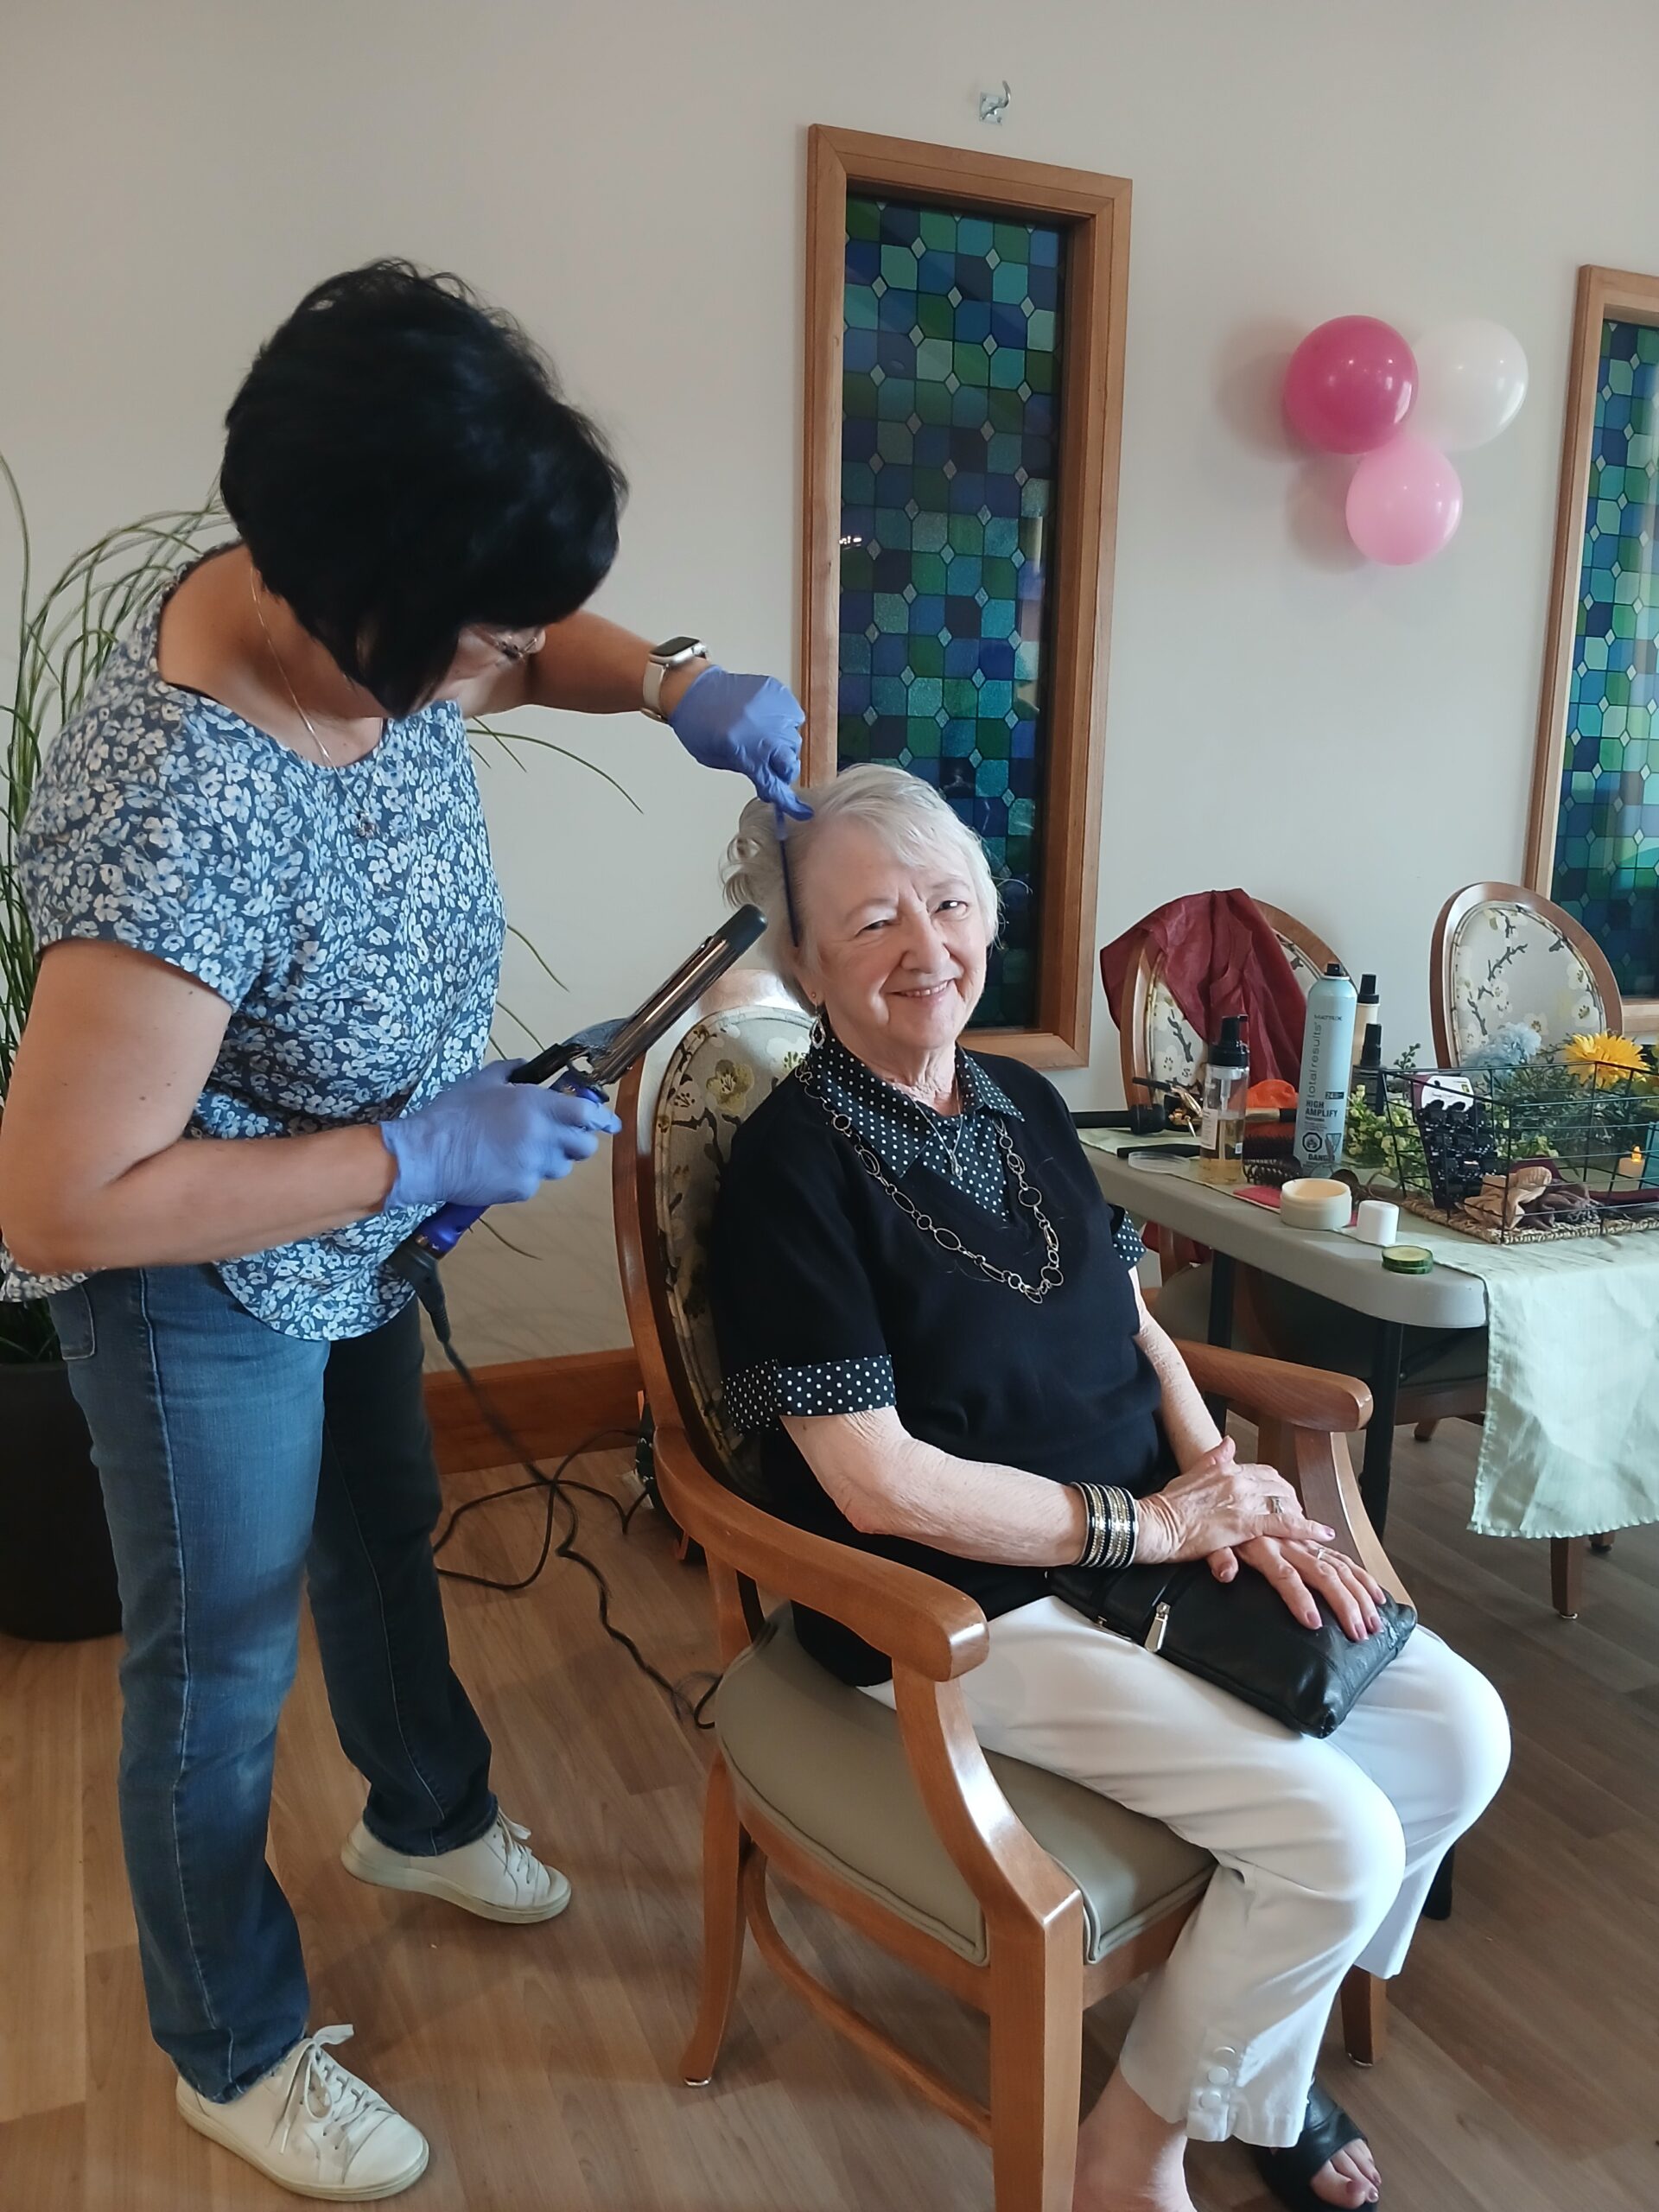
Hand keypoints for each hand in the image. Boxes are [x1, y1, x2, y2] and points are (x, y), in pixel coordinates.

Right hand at [380, 1061, 621, 1210]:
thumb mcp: (481, 1081)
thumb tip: (524, 1065)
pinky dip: (527, 1175)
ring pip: (562, 1166)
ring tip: (524, 1151)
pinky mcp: (521, 1189)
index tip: (607, 1122)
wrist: (428, 1155)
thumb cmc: (452, 1113)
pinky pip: (536, 1182)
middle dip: (579, 1141)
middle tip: (561, 1136)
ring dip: (553, 1159)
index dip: (601, 1119)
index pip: (587, 1114)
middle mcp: (542, 1137)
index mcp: (536, 1106)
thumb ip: (510, 1071)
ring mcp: (533, 1166)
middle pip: (585, 1146)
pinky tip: (503, 1166)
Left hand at [667, 667, 810, 816]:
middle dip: (783, 770)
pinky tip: (766, 720)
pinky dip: (784, 722)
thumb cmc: (698, 724)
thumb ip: (747, 769)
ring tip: (761, 735)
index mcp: (744, 751)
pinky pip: (793, 715)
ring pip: (794, 740)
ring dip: (782, 746)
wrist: (694, 689)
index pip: (773, 784)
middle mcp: (763, 731)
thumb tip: (769, 780)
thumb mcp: (716, 758)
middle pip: (790, 762)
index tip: (801, 812)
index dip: (788, 801)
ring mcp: (773, 709)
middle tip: (770, 766)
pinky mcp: (776, 693)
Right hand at [1134, 1436, 1334, 1563]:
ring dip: (1302, 1515)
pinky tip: (1321, 1535)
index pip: (1263, 1471)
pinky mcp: (1245, 1523)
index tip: (1285, 1495)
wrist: (1154, 1522)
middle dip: (1293, 1499)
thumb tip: (1227, 1442)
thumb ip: (1213, 1458)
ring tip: (1315, 1528)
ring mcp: (1243, 1500)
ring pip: (1285, 1502)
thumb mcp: (1190, 1473)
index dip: (1277, 1485)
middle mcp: (1238, 1480)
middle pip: (1278, 1485)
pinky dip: (1306, 1529)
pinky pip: (1284, 1523)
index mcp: (1225, 1469)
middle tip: (1302, 1513)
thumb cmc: (1166, 1505)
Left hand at [1218, 1535, 1388, 1641]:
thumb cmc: (1217, 1523)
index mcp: (1262, 1545)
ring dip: (1359, 1595)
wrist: (1226, 1491)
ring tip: (1373, 1622)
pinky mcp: (1310, 1543)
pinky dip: (1359, 1576)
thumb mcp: (1210, 1541)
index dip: (1298, 1597)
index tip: (1313, 1622)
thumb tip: (1226, 1572)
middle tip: (1359, 1632)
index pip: (1283, 1574)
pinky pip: (1339, 1558)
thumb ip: (1218, 1556)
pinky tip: (1374, 1594)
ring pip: (1337, 1568)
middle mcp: (1288, 1544)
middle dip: (1344, 1604)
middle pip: (1321, 1574)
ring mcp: (1302, 1544)